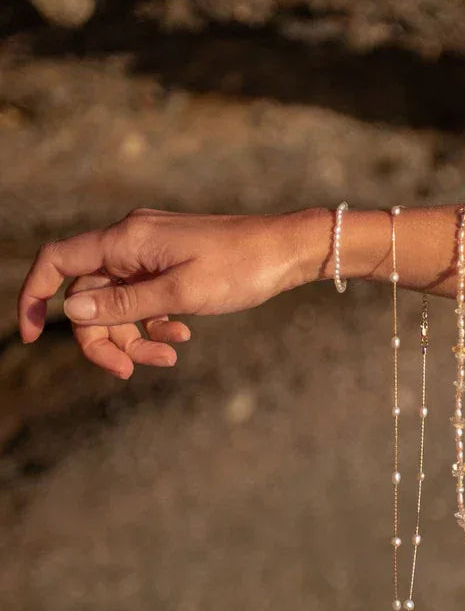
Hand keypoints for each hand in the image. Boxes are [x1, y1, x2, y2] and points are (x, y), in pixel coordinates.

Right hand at [18, 207, 314, 378]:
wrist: (288, 251)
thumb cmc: (241, 267)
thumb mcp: (181, 293)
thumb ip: (125, 304)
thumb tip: (71, 312)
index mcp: (126, 240)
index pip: (58, 261)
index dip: (36, 296)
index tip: (30, 336)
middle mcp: (131, 242)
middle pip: (90, 296)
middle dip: (104, 337)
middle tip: (129, 371)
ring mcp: (151, 254)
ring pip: (119, 304)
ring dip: (136, 337)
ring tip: (169, 357)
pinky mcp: (170, 266)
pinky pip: (145, 300)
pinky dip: (155, 324)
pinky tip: (181, 339)